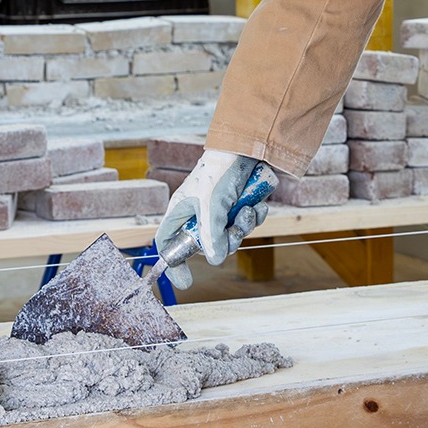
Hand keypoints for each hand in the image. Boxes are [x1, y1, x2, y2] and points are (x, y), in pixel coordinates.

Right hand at [154, 149, 272, 290]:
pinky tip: (258, 205)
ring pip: (230, 235)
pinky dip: (253, 218)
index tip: (186, 281)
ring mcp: (219, 210)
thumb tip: (216, 260)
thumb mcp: (212, 205)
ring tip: (248, 210)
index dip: (174, 263)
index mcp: (182, 211)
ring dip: (243, 227)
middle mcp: (198, 213)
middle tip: (235, 230)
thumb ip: (211, 235)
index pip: (169, 243)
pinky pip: (244, 223)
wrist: (247, 146)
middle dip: (226, 240)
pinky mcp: (237, 205)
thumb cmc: (219, 169)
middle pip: (208, 245)